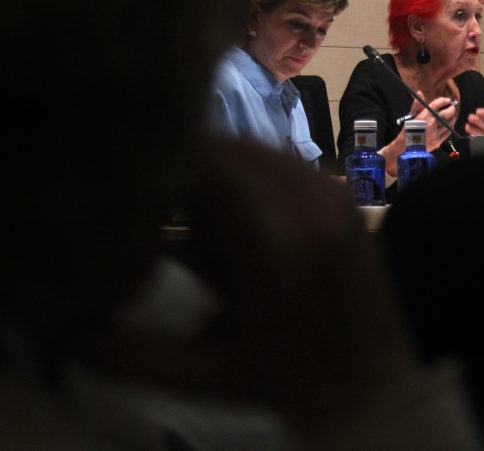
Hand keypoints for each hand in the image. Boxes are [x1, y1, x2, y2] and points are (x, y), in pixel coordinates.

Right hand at [74, 140, 416, 428]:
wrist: (369, 381)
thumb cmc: (279, 380)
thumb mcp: (198, 371)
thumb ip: (123, 348)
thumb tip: (65, 320)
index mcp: (272, 239)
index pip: (202, 162)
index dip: (159, 167)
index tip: (130, 192)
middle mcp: (307, 200)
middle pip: (224, 150)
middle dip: (184, 173)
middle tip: (161, 215)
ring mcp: (331, 190)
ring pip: (251, 150)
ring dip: (217, 174)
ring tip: (204, 226)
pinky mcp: (343, 191)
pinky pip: (281, 162)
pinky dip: (249, 178)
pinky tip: (240, 221)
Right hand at [410, 92, 457, 151]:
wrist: (406, 146)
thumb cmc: (408, 129)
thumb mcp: (411, 115)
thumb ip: (417, 104)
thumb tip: (420, 92)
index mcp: (425, 115)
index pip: (437, 104)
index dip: (444, 100)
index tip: (447, 100)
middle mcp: (432, 123)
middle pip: (447, 113)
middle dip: (452, 108)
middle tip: (452, 107)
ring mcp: (436, 132)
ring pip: (449, 123)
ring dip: (452, 118)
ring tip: (451, 116)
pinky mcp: (438, 141)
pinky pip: (448, 133)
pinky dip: (450, 128)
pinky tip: (449, 125)